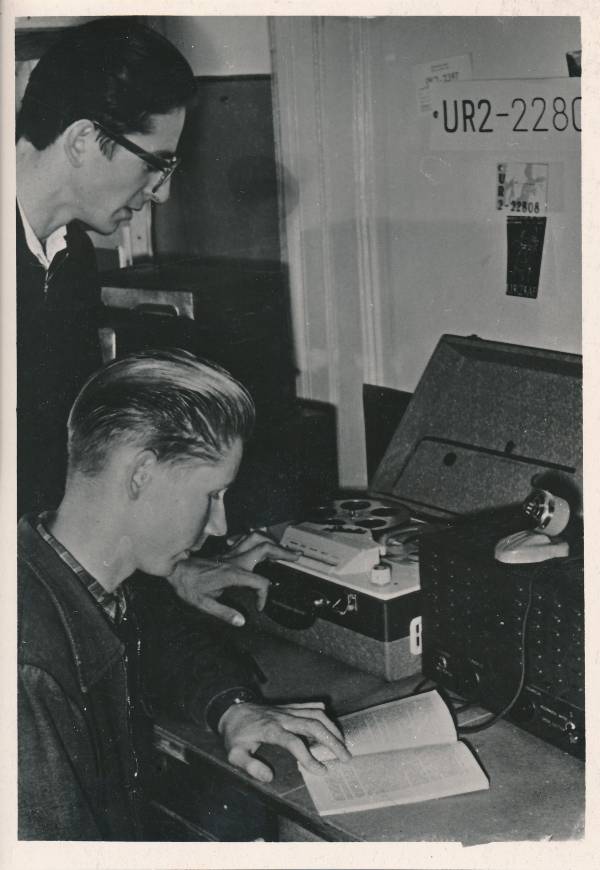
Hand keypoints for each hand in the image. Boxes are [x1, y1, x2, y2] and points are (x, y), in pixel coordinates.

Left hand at [167, 531, 298, 626]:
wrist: (174, 569)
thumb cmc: (187, 585)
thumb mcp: (202, 604)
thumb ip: (224, 613)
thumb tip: (241, 621)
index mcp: (232, 574)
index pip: (261, 582)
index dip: (264, 596)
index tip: (259, 607)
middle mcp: (234, 560)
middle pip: (265, 547)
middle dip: (283, 552)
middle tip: (296, 556)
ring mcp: (231, 554)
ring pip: (256, 537)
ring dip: (272, 541)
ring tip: (283, 548)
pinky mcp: (227, 552)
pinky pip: (246, 539)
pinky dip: (256, 539)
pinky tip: (259, 545)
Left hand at [218, 701, 350, 782]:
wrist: (231, 709)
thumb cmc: (235, 734)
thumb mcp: (234, 753)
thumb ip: (250, 766)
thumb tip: (269, 777)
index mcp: (271, 730)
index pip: (295, 743)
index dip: (309, 757)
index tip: (322, 771)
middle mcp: (283, 717)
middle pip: (313, 725)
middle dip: (332, 741)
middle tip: (346, 757)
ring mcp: (287, 710)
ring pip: (315, 714)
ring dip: (332, 728)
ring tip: (343, 743)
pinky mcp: (289, 707)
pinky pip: (309, 706)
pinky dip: (322, 713)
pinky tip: (330, 724)